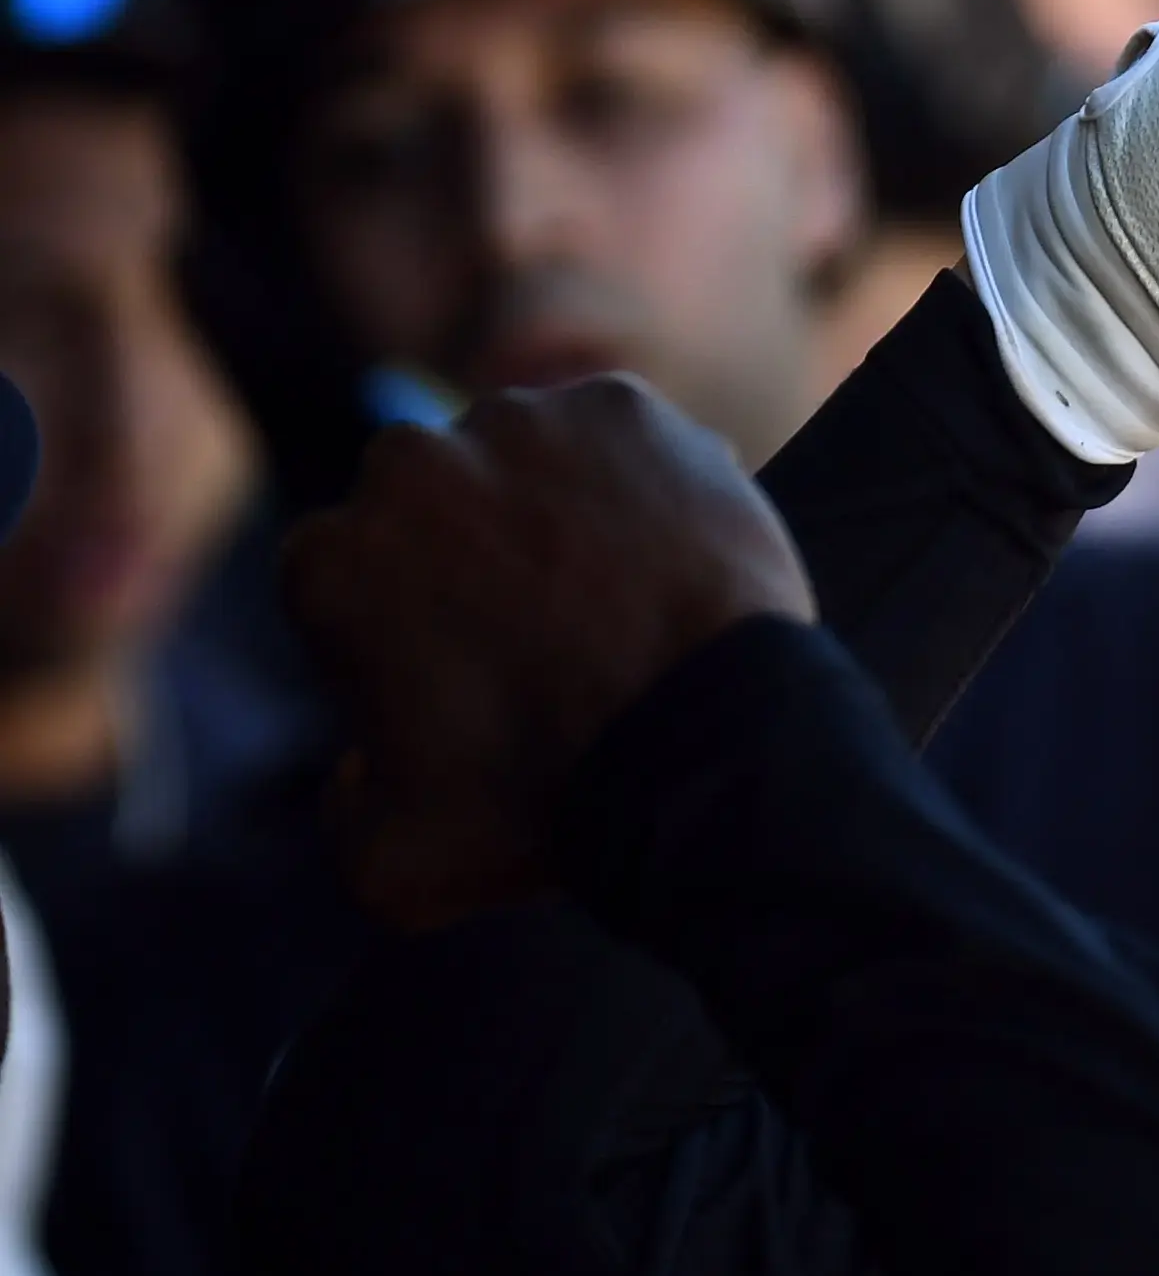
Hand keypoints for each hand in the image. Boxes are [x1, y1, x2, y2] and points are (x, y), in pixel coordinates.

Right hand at [280, 379, 814, 929]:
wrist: (711, 748)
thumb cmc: (554, 810)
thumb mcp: (400, 867)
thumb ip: (346, 814)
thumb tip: (358, 768)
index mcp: (329, 561)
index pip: (353, 580)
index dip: (409, 632)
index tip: (475, 674)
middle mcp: (405, 467)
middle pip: (433, 505)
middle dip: (476, 555)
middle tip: (557, 630)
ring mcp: (519, 425)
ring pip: (526, 463)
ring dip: (559, 512)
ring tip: (622, 597)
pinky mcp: (625, 409)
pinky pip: (623, 441)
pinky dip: (644, 483)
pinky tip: (670, 555)